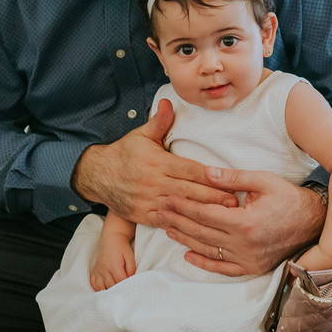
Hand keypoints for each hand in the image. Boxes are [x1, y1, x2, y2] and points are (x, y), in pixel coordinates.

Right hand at [71, 99, 236, 225]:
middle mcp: (153, 182)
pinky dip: (182, 226)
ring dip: (202, 214)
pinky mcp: (142, 215)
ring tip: (223, 219)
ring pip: (180, 208)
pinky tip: (198, 229)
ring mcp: (147, 200)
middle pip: (189, 191)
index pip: (189, 169)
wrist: (96, 175)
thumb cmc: (124, 154)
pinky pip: (165, 221)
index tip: (229, 181)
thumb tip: (169, 102)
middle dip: (213, 198)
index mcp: (157, 162)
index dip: (210, 177)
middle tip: (235, 203)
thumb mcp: (141, 135)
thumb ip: (159, 121)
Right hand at [90, 232, 135, 291]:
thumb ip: (132, 269)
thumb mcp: (130, 256)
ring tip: (114, 294)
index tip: (131, 289)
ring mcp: (98, 271)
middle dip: (118, 291)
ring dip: (108, 292)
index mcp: (114, 266)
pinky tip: (104, 290)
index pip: (120, 282)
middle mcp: (104, 269)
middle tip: (124, 293)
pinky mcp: (94, 271)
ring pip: (101, 288)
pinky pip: (94, 284)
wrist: (111, 239)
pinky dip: (98, 289)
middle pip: (111, 286)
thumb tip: (132, 280)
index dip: (126, 287)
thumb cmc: (122, 248)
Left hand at [158, 168, 326, 275]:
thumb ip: (232, 178)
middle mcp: (244, 244)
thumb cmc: (289, 198)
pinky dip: (204, 264)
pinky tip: (188, 256)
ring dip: (185, 240)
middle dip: (178, 221)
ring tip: (167, 229)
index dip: (183, 206)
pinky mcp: (252, 267)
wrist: (314, 224)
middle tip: (159, 211)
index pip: (204, 214)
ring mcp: (248, 259)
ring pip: (208, 250)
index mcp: (245, 222)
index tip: (167, 198)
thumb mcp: (262, 181)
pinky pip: (223, 269)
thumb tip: (205, 173)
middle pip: (201, 232)